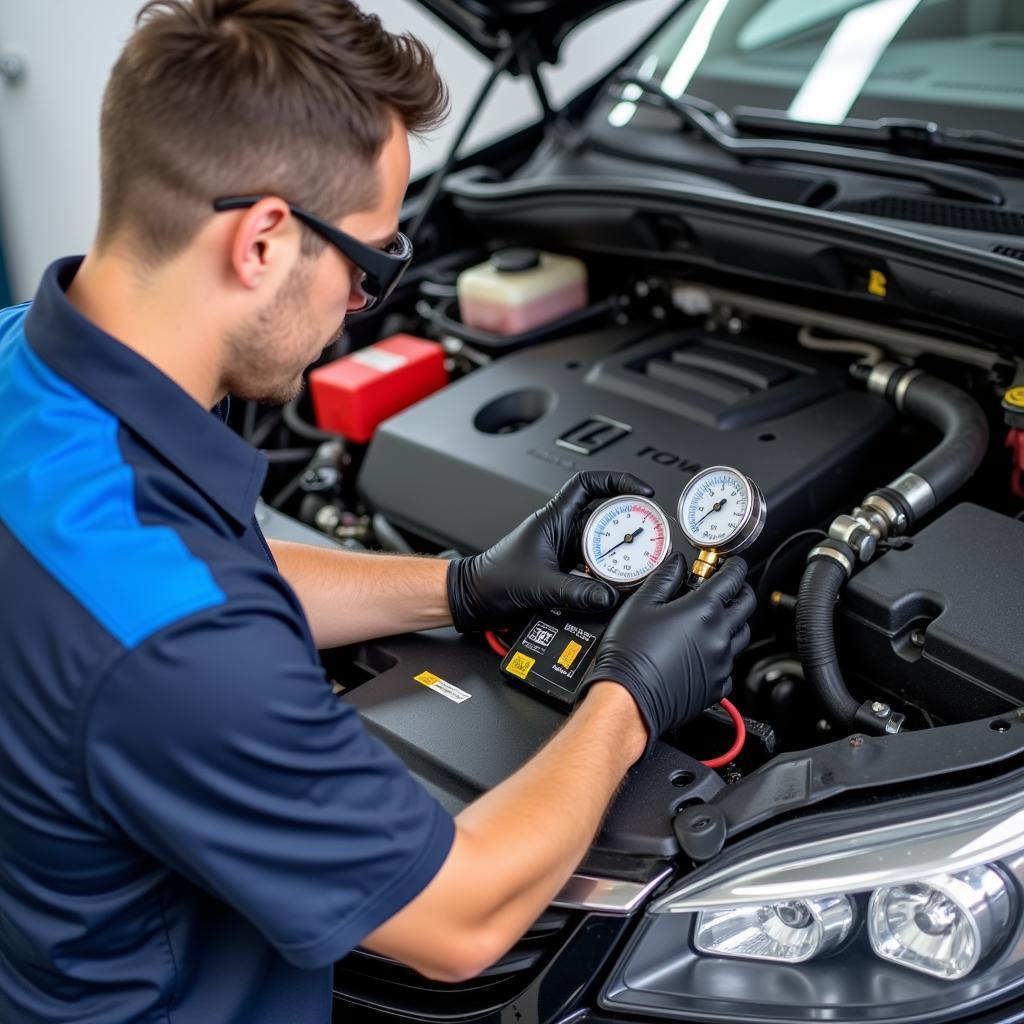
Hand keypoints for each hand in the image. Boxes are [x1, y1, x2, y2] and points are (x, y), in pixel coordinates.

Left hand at [446, 470, 653, 632]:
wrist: (474, 598)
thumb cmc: (493, 579)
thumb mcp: (538, 584)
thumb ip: (575, 592)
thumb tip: (608, 596)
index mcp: (554, 517)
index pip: (590, 484)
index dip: (618, 481)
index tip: (642, 491)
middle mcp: (562, 529)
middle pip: (606, 515)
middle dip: (630, 522)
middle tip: (650, 533)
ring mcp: (564, 548)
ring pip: (603, 543)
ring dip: (620, 552)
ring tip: (637, 563)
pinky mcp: (564, 568)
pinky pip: (594, 566)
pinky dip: (607, 575)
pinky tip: (614, 585)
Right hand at [583, 554, 754, 752]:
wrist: (629, 699)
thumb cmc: (631, 655)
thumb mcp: (641, 604)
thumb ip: (664, 578)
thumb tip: (676, 564)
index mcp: (703, 611)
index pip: (733, 579)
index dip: (734, 566)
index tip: (731, 564)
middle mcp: (719, 636)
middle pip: (747, 604)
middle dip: (741, 589)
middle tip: (729, 586)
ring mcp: (721, 663)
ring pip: (742, 635)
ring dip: (735, 621)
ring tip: (718, 617)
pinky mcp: (717, 686)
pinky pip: (731, 665)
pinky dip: (724, 653)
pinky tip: (707, 650)